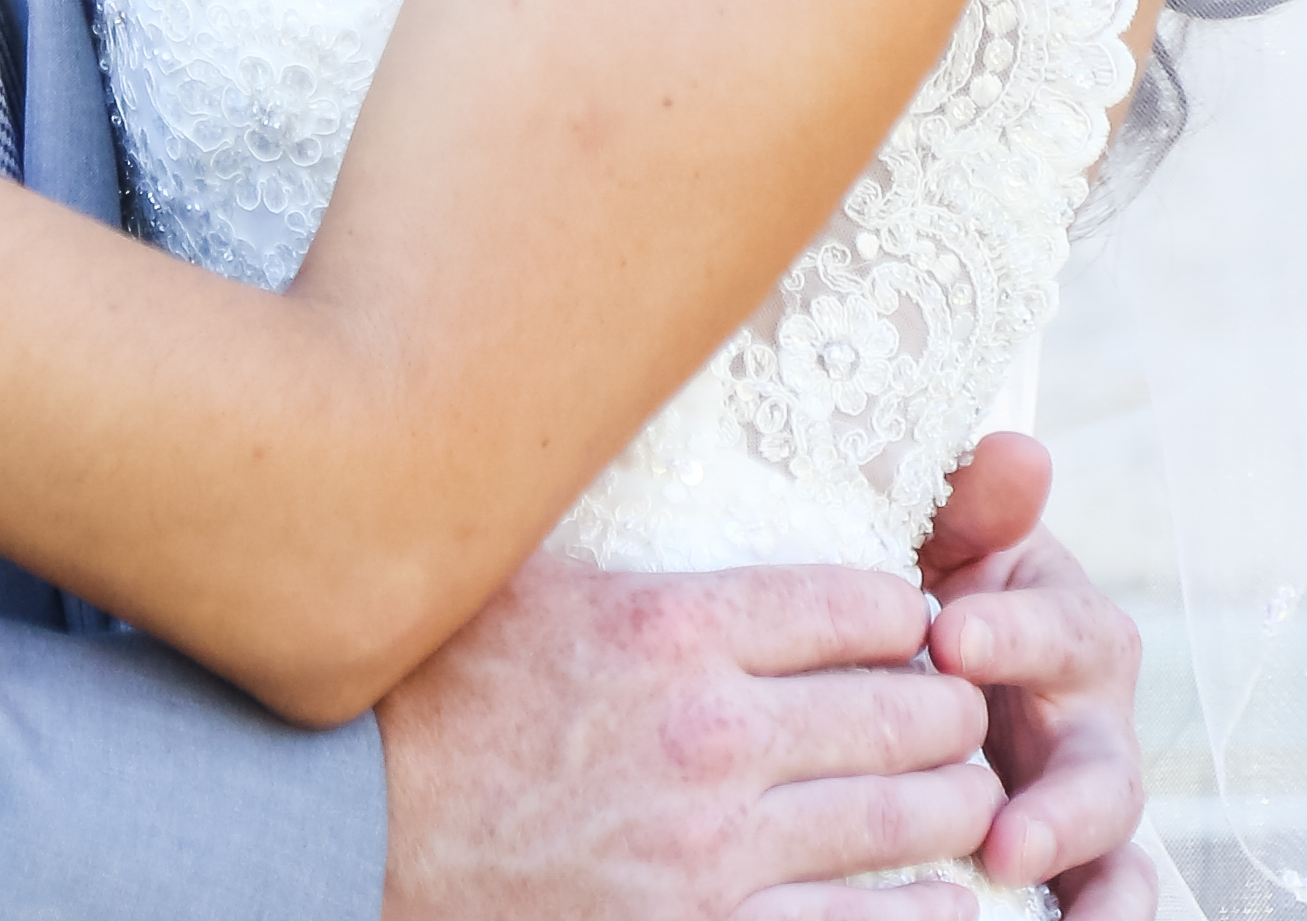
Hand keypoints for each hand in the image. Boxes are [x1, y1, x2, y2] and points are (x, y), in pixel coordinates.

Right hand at [378, 558, 999, 920]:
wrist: (348, 834)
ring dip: (954, 802)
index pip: (867, 603)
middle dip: (950, 708)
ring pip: (914, 816)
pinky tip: (938, 894)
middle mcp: (711, 734)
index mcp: (674, 628)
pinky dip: (923, 909)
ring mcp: (715, 849)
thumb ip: (617, 533)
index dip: (905, 613)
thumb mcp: (521, 579)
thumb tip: (657, 433)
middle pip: (915, 709)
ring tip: (958, 794)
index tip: (904, 625)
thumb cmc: (430, 697)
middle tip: (950, 712)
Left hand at [912, 432, 1149, 920]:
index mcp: (1066, 628)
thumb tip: (1021, 451)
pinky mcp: (1065, 863)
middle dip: (1061, 811)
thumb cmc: (925, 581)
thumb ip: (974, 502)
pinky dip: (1089, 918)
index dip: (1015, 637)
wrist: (896, 652)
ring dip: (1082, 887)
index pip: (1061, 631)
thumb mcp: (939, 535)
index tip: (951, 639)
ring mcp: (1082, 803)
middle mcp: (1092, 723)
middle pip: (1104, 774)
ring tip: (1024, 892)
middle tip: (1005, 834)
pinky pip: (1098, 900)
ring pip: (1113, 857)